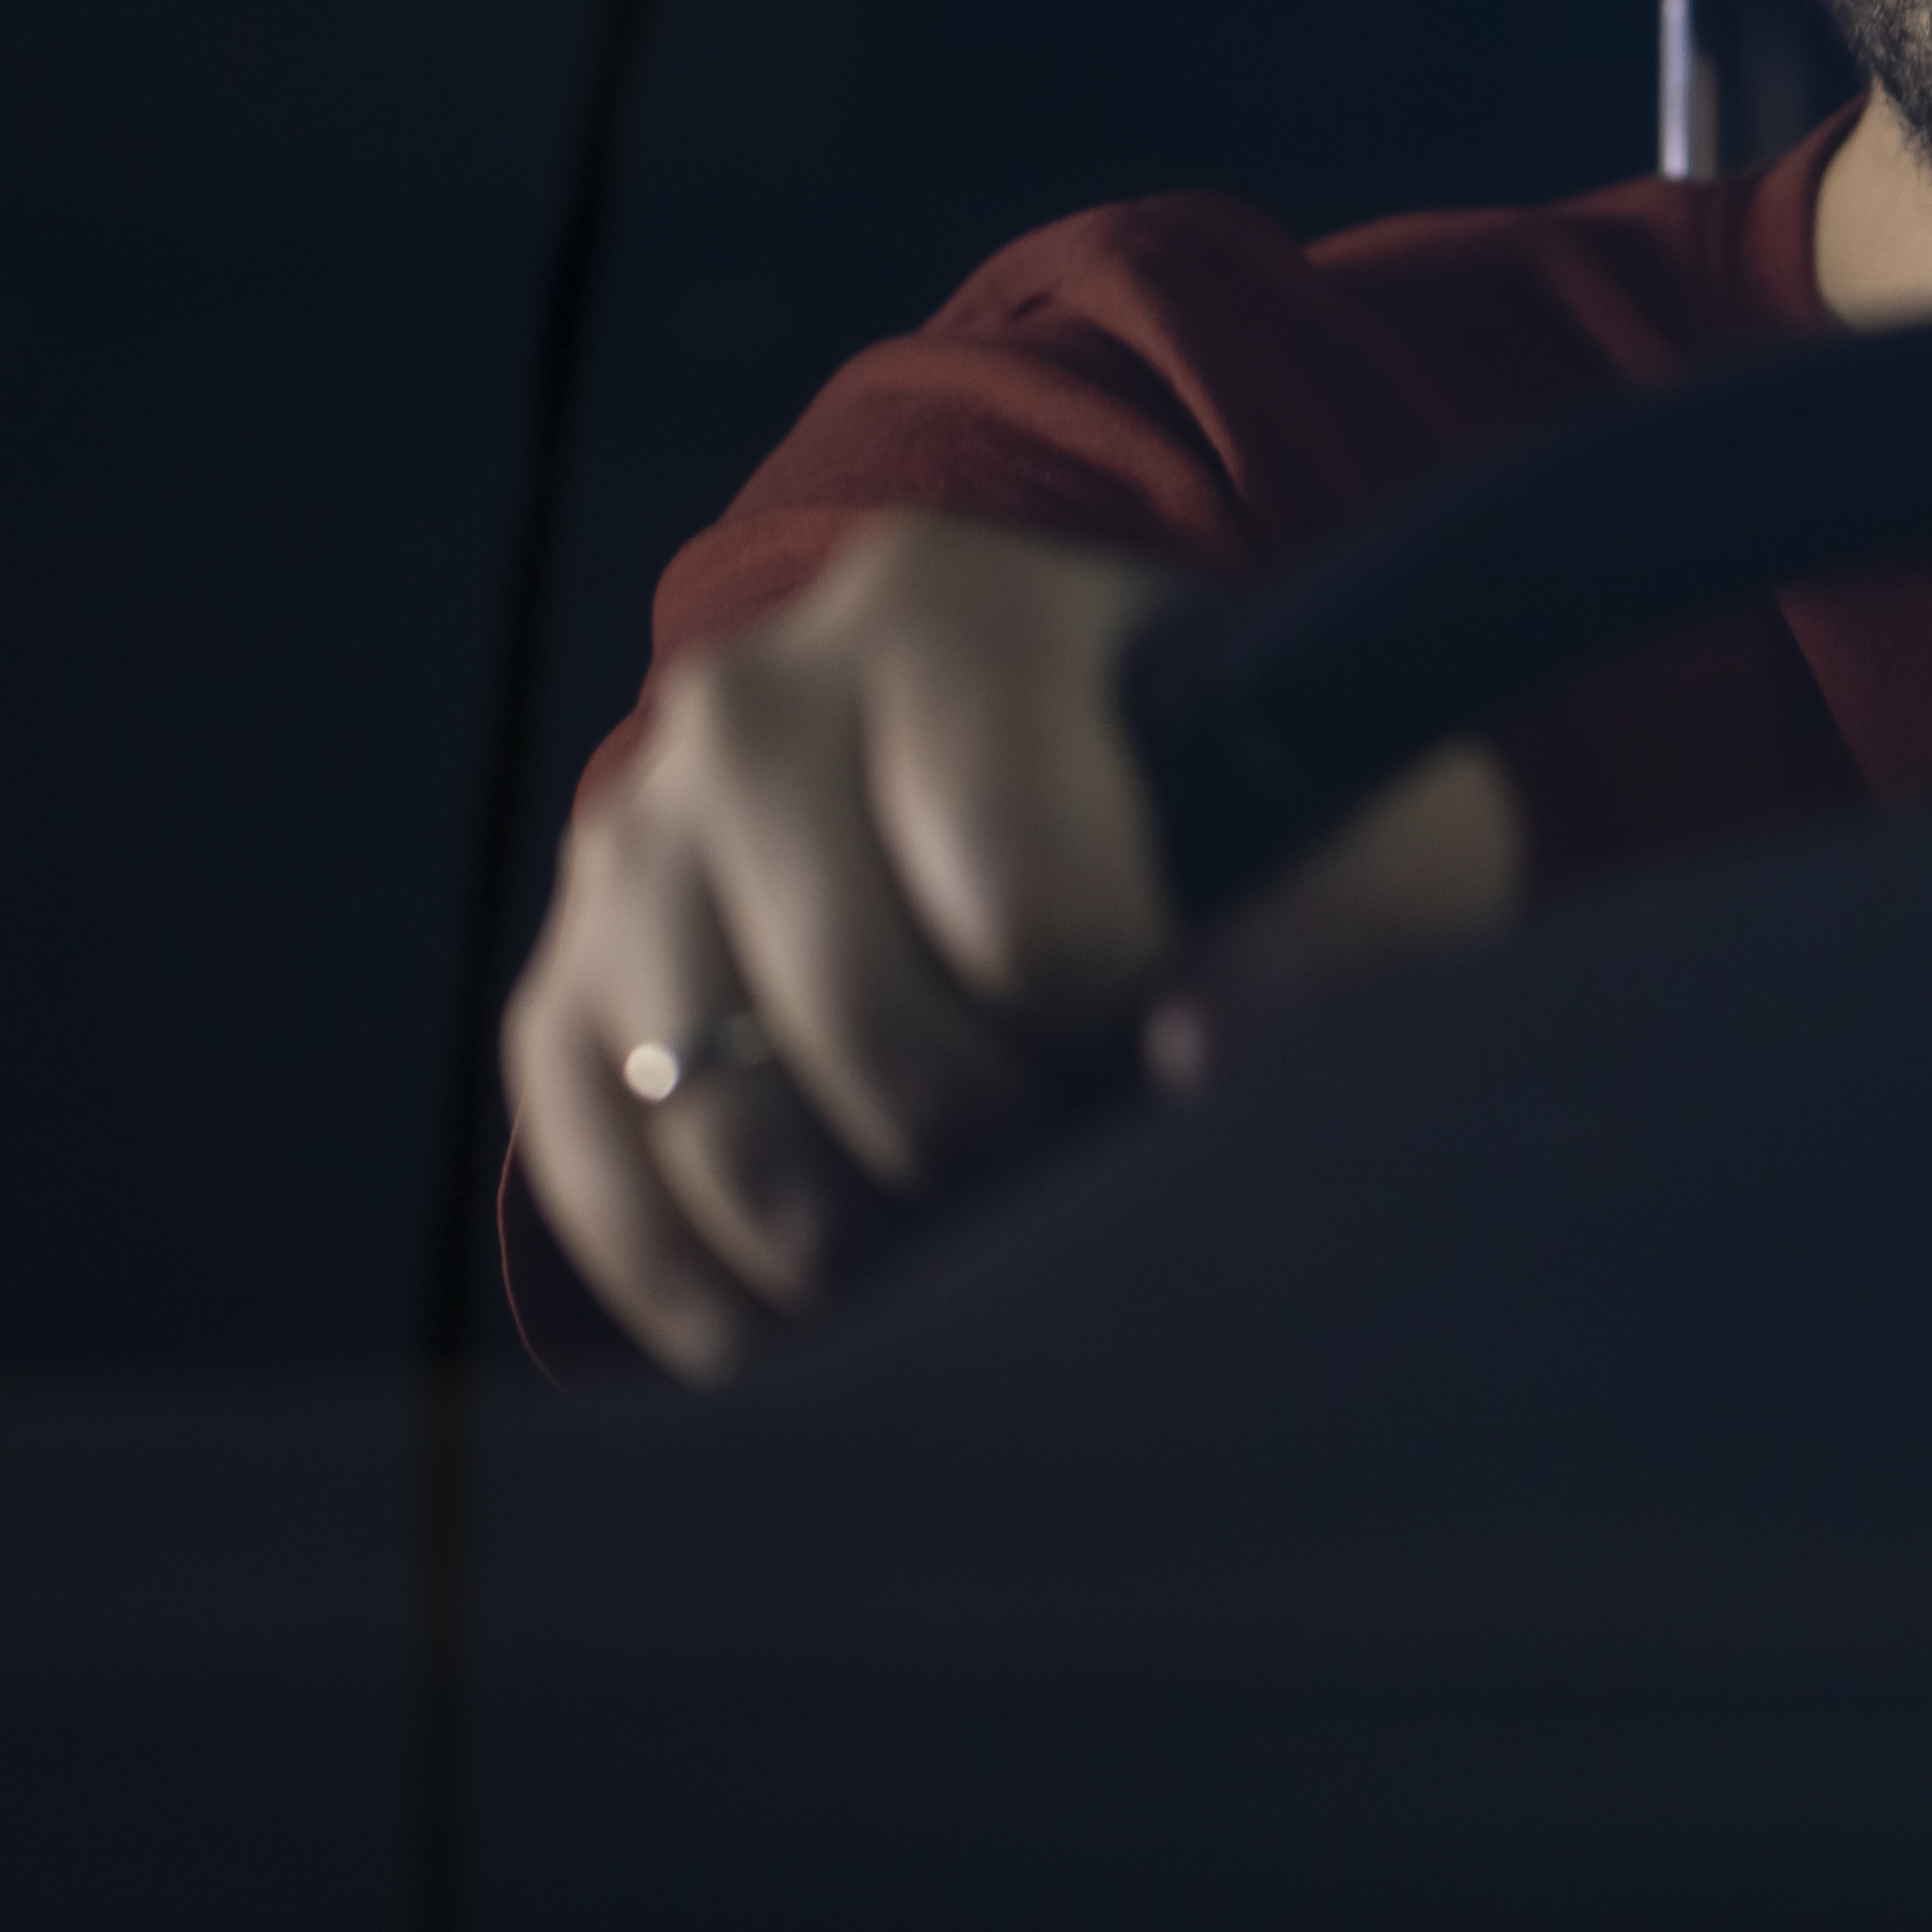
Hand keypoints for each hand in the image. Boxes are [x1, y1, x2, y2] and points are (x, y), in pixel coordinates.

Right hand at [504, 510, 1524, 1379]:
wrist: (1045, 788)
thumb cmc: (1242, 814)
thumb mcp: (1370, 824)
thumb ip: (1349, 924)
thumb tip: (1192, 1062)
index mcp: (957, 612)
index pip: (1020, 888)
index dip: (1112, 1017)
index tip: (1158, 1028)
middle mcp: (755, 694)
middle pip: (855, 1008)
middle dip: (984, 1140)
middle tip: (1058, 1156)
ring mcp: (631, 834)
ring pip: (710, 1105)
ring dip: (850, 1233)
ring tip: (959, 1238)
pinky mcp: (561, 976)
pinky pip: (591, 1166)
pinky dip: (699, 1283)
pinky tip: (813, 1319)